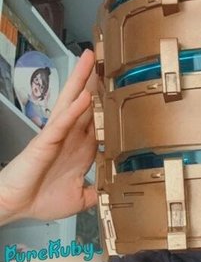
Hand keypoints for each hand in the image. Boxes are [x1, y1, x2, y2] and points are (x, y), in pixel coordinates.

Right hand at [0, 49, 97, 224]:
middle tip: (107, 56)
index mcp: (81, 149)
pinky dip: (74, 109)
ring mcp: (58, 136)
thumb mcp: (80, 200)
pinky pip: (62, 122)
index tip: (121, 86)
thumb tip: (114, 191)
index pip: (99, 121)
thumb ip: (97, 193)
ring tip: (91, 58)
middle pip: (86, 102)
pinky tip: (85, 95)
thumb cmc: (42, 200)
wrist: (18, 206)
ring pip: (72, 102)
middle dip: (95, 80)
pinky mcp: (46, 141)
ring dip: (82, 81)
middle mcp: (71, 137)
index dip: (109, 103)